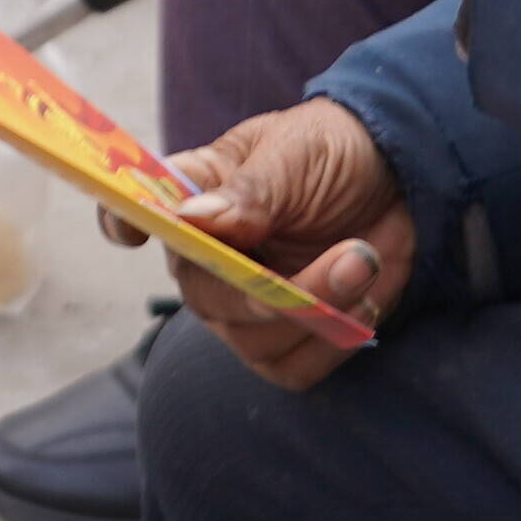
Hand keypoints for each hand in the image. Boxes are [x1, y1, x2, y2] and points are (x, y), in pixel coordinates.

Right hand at [101, 100, 418, 391]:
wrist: (397, 181)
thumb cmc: (331, 152)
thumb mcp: (296, 153)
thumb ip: (250, 191)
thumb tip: (190, 218)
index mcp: (195, 195)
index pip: (134, 212)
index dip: (122, 222)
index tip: (131, 229)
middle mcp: (206, 258)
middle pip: (202, 295)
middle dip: (273, 290)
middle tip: (350, 256)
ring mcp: (242, 305)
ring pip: (252, 340)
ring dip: (318, 310)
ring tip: (366, 263)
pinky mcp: (286, 340)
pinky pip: (293, 367)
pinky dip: (333, 342)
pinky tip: (363, 301)